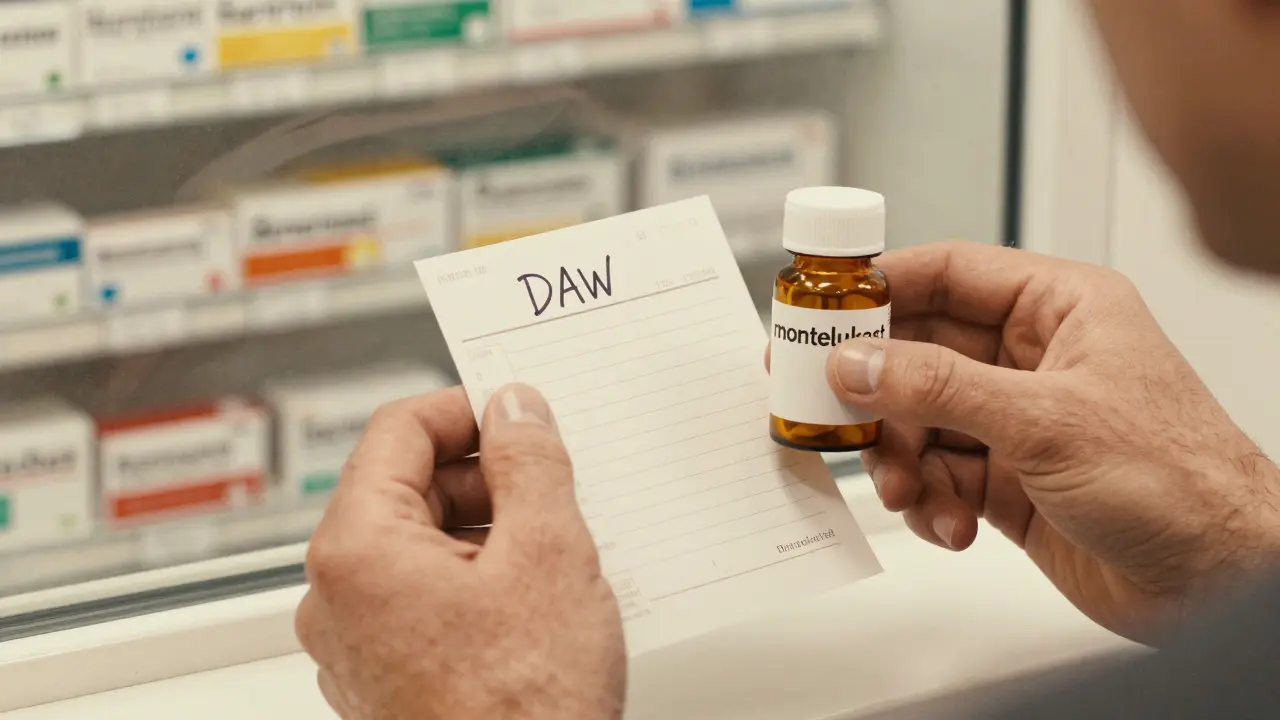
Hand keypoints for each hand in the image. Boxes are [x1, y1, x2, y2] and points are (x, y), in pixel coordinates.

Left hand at [295, 384, 624, 719]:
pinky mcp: (384, 674)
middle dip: (482, 476)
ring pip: (418, 544)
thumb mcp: (549, 554)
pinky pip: (421, 595)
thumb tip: (516, 408)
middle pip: (405, 487)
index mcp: (357, 549)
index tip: (517, 413)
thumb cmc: (523, 711)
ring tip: (550, 555)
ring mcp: (356, 641)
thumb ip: (529, 460)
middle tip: (550, 487)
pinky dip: (473, 579)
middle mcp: (337, 594)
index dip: (467, 409)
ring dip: (484, 530)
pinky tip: (529, 602)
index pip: (398, 429)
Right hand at [826, 242, 1279, 641]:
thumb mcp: (1044, 420)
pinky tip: (949, 521)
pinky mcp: (1008, 480)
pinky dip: (929, 500)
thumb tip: (859, 361)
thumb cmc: (1180, 481)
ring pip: (920, 420)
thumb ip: (938, 387)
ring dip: (901, 457)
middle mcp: (1034, 359)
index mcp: (1060, 309)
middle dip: (879, 389)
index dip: (880, 286)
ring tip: (906, 487)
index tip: (822, 308)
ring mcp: (1018, 420)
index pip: (949, 273)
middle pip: (921, 351)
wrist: (1218, 579)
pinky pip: (937, 475)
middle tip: (833, 409)